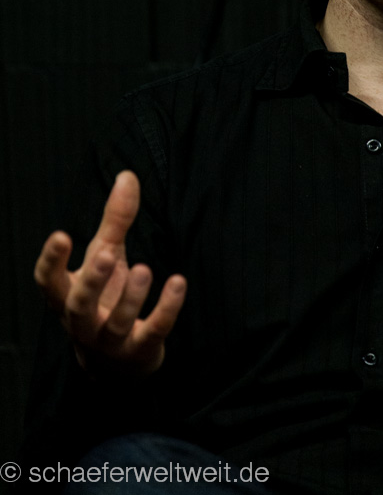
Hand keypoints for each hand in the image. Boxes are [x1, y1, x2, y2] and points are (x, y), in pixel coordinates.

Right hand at [34, 170, 185, 376]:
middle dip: (91, 281)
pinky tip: (178, 283)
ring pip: (116, 323)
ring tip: (144, 268)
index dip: (51, 261)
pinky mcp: (140, 350)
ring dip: (130, 297)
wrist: (117, 361)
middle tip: (104, 254)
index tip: (61, 235)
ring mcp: (110, 341)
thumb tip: (127, 176)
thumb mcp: (106, 255)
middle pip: (79, 305)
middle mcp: (83, 322)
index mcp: (67, 296)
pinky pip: (153, 331)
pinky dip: (166, 309)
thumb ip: (115, 219)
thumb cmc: (106, 297)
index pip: (49, 282)